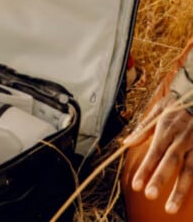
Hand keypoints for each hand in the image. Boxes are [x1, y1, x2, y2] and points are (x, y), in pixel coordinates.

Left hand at [123, 92, 192, 213]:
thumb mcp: (159, 110)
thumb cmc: (178, 105)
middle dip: (160, 180)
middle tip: (150, 196)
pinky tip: (189, 198)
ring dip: (180, 191)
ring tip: (171, 208)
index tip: (136, 185)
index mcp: (168, 130)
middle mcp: (182, 140)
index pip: (154, 153)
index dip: (145, 169)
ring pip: (190, 172)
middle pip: (171, 163)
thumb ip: (143, 129)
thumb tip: (126, 143)